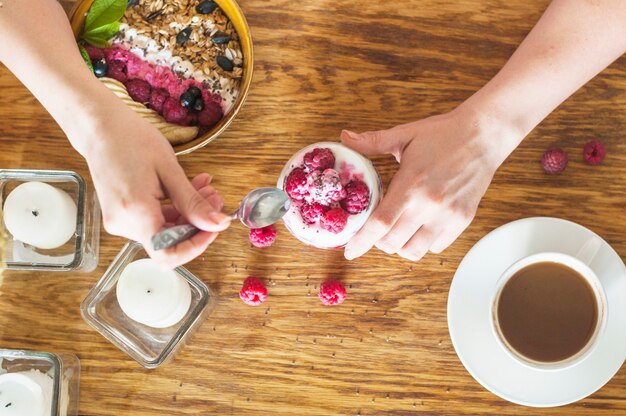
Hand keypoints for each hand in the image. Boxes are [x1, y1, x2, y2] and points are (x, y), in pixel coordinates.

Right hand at [79, 103, 229, 267]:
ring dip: (189, 213)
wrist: (100, 128)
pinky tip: (188, 188)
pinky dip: (175, 208)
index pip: (167, 255)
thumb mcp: (170, 170)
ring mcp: (120, 221)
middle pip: (170, 242)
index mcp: (135, 213)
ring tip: (205, 188)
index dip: (196, 246)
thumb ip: (193, 202)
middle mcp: (123, 224)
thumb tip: (217, 224)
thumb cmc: (131, 140)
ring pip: (165, 230)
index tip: (214, 226)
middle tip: (215, 199)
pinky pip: (154, 220)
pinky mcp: (122, 215)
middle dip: (197, 223)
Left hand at [341, 106, 519, 260]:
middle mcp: (429, 205)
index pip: (380, 223)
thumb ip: (372, 141)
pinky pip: (436, 246)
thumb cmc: (442, 134)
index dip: (361, 241)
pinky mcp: (462, 220)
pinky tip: (419, 226)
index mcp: (410, 185)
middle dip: (377, 241)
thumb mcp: (404, 135)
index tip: (350, 251)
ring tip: (398, 229)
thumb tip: (345, 138)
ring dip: (400, 245)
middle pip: (393, 243)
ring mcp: (447, 215)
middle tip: (376, 228)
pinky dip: (422, 243)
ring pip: (414, 251)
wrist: (483, 134)